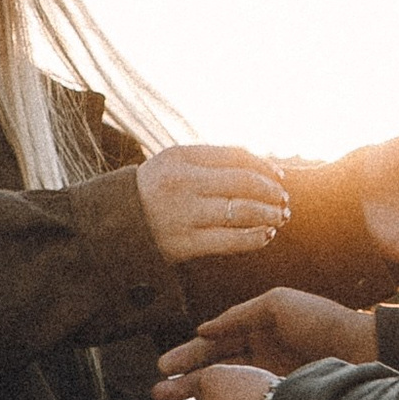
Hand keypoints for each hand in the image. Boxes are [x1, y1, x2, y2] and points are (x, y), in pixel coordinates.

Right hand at [135, 144, 289, 266]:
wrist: (114, 223)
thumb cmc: (155, 190)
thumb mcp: (174, 163)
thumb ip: (211, 161)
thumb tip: (263, 166)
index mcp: (181, 157)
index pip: (235, 156)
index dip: (264, 166)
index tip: (279, 176)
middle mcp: (182, 183)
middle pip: (243, 182)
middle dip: (271, 191)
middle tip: (283, 199)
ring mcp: (183, 214)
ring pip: (241, 211)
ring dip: (269, 214)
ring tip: (280, 217)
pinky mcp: (184, 244)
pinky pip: (230, 241)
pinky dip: (255, 238)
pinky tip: (265, 235)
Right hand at [159, 291, 374, 379]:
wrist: (362, 352)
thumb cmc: (322, 322)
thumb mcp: (278, 305)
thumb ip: (239, 315)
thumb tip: (203, 329)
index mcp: (256, 332)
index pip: (213, 345)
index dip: (187, 355)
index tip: (162, 367)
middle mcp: (258, 359)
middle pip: (213, 372)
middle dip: (184, 383)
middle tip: (158, 396)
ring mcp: (267, 383)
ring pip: (224, 394)